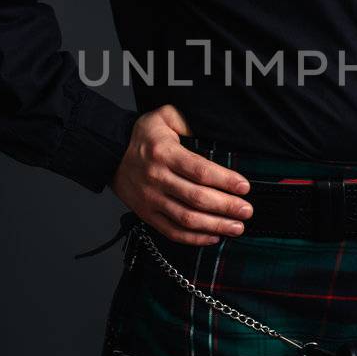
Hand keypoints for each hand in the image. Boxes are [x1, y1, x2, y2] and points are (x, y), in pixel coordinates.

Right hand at [110, 103, 252, 245]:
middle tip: (247, 210)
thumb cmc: (142, 136)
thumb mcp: (163, 116)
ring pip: (187, 219)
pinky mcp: (147, 215)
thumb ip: (186, 119)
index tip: (244, 187)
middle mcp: (158, 178)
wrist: (109, 153)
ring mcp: (151, 199)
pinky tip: (213, 237)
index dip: (225, 180)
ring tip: (236, 227)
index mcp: (165, 154)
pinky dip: (194, 239)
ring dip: (215, 226)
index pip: (200, 170)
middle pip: (197, 198)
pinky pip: (172, 232)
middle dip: (226, 206)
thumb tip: (209, 129)